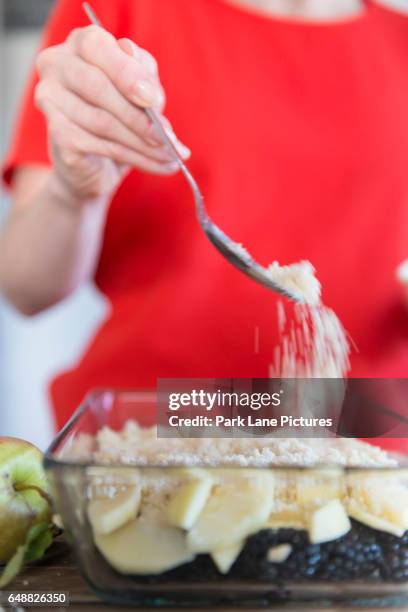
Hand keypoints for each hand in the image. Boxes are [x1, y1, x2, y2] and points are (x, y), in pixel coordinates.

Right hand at [34, 25, 189, 201]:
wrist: (94, 163)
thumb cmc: (119, 114)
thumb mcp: (140, 90)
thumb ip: (146, 81)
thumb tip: (151, 93)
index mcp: (80, 44)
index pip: (98, 47)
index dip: (127, 73)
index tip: (153, 100)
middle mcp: (56, 65)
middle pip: (98, 87)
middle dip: (139, 117)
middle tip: (168, 138)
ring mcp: (50, 100)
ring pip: (103, 122)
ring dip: (144, 143)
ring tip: (171, 156)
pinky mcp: (57, 135)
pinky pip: (102, 146)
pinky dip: (137, 158)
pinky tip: (160, 166)